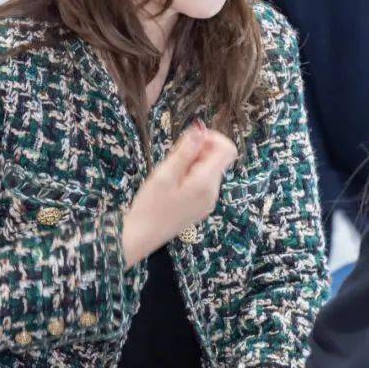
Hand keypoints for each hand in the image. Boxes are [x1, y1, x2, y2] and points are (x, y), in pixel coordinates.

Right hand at [120, 120, 237, 267]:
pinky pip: (203, 182)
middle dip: (198, 151)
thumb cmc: (149, 206)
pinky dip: (190, 176)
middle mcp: (213, 192)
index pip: (227, 149)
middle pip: (217, 158)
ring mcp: (208, 200)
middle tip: (173, 159)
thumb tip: (200, 130)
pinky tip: (172, 185)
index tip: (189, 142)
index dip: (211, 138)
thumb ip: (185, 152)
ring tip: (170, 174)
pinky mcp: (201, 206)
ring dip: (192, 163)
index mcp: (206, 183)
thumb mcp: (165, 174)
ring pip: (209, 169)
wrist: (141, 237)